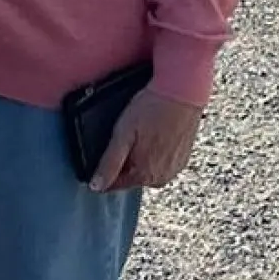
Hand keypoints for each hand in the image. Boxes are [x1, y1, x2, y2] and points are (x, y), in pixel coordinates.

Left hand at [88, 88, 204, 193]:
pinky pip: (159, 161)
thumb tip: (96, 186)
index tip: (104, 152)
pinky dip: (153, 151)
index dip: (103, 170)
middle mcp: (161, 178)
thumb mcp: (122, 134)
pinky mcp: (182, 159)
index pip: (114, 185)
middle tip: (125, 136)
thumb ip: (109, 163)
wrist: (182, 93)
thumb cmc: (152, 110)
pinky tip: (153, 133)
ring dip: (139, 156)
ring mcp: (174, 169)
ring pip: (145, 169)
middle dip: (124, 161)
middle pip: (131, 177)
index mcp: (145, 176)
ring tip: (141, 132)